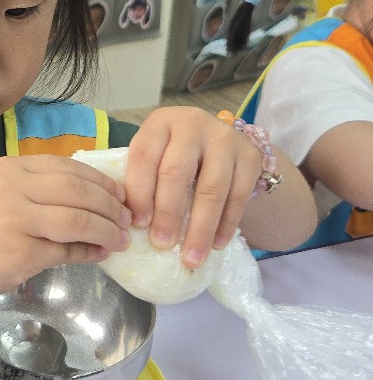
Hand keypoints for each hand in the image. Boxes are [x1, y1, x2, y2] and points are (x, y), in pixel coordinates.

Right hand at [0, 155, 130, 300]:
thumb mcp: (1, 194)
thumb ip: (40, 191)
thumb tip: (94, 200)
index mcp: (11, 168)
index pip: (68, 166)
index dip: (101, 180)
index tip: (120, 193)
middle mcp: (13, 187)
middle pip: (78, 190)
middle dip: (110, 205)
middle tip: (127, 217)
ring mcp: (16, 220)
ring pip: (78, 220)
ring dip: (106, 230)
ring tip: (120, 238)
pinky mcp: (20, 253)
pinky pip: (67, 251)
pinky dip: (90, 253)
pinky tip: (100, 254)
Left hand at [123, 107, 262, 266]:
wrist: (220, 141)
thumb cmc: (176, 154)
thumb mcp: (155, 155)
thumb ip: (143, 179)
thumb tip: (130, 225)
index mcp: (161, 122)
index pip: (144, 156)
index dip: (139, 192)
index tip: (137, 225)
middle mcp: (193, 124)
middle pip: (177, 172)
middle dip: (168, 214)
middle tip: (162, 245)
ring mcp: (225, 138)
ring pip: (211, 189)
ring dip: (200, 228)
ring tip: (191, 257)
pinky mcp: (250, 157)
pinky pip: (238, 197)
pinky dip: (226, 225)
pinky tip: (216, 245)